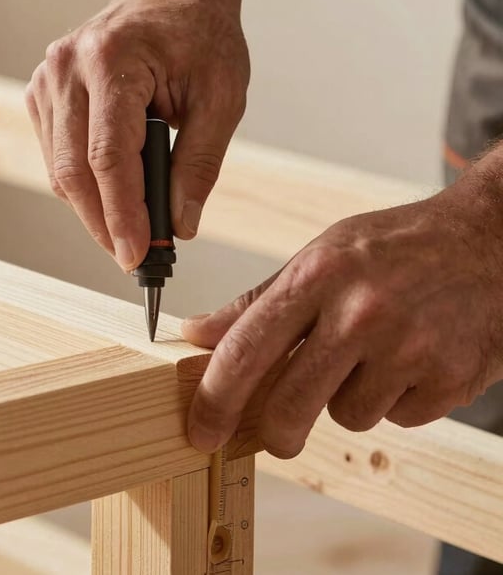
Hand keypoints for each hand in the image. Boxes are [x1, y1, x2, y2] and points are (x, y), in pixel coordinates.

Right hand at [26, 0, 248, 270]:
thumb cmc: (200, 35)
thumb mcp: (222, 97)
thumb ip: (200, 164)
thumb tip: (181, 226)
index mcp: (113, 59)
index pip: (109, 156)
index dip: (122, 214)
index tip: (139, 256)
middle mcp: (68, 67)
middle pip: (74, 169)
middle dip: (105, 223)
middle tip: (136, 258)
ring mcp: (47, 77)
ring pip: (60, 168)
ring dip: (93, 208)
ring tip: (133, 228)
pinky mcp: (42, 90)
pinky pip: (56, 155)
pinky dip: (82, 183)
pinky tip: (113, 191)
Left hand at [183, 162, 502, 456]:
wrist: (487, 242)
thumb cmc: (394, 246)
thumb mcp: (320, 255)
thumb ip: (257, 300)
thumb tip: (198, 333)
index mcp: (319, 275)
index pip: (248, 347)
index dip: (215, 397)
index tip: (200, 429)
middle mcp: (361, 312)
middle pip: (291, 405)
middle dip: (277, 430)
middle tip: (279, 430)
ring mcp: (408, 349)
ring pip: (347, 417)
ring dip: (349, 398)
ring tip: (372, 354)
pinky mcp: (447, 380)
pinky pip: (396, 419)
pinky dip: (395, 399)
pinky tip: (409, 360)